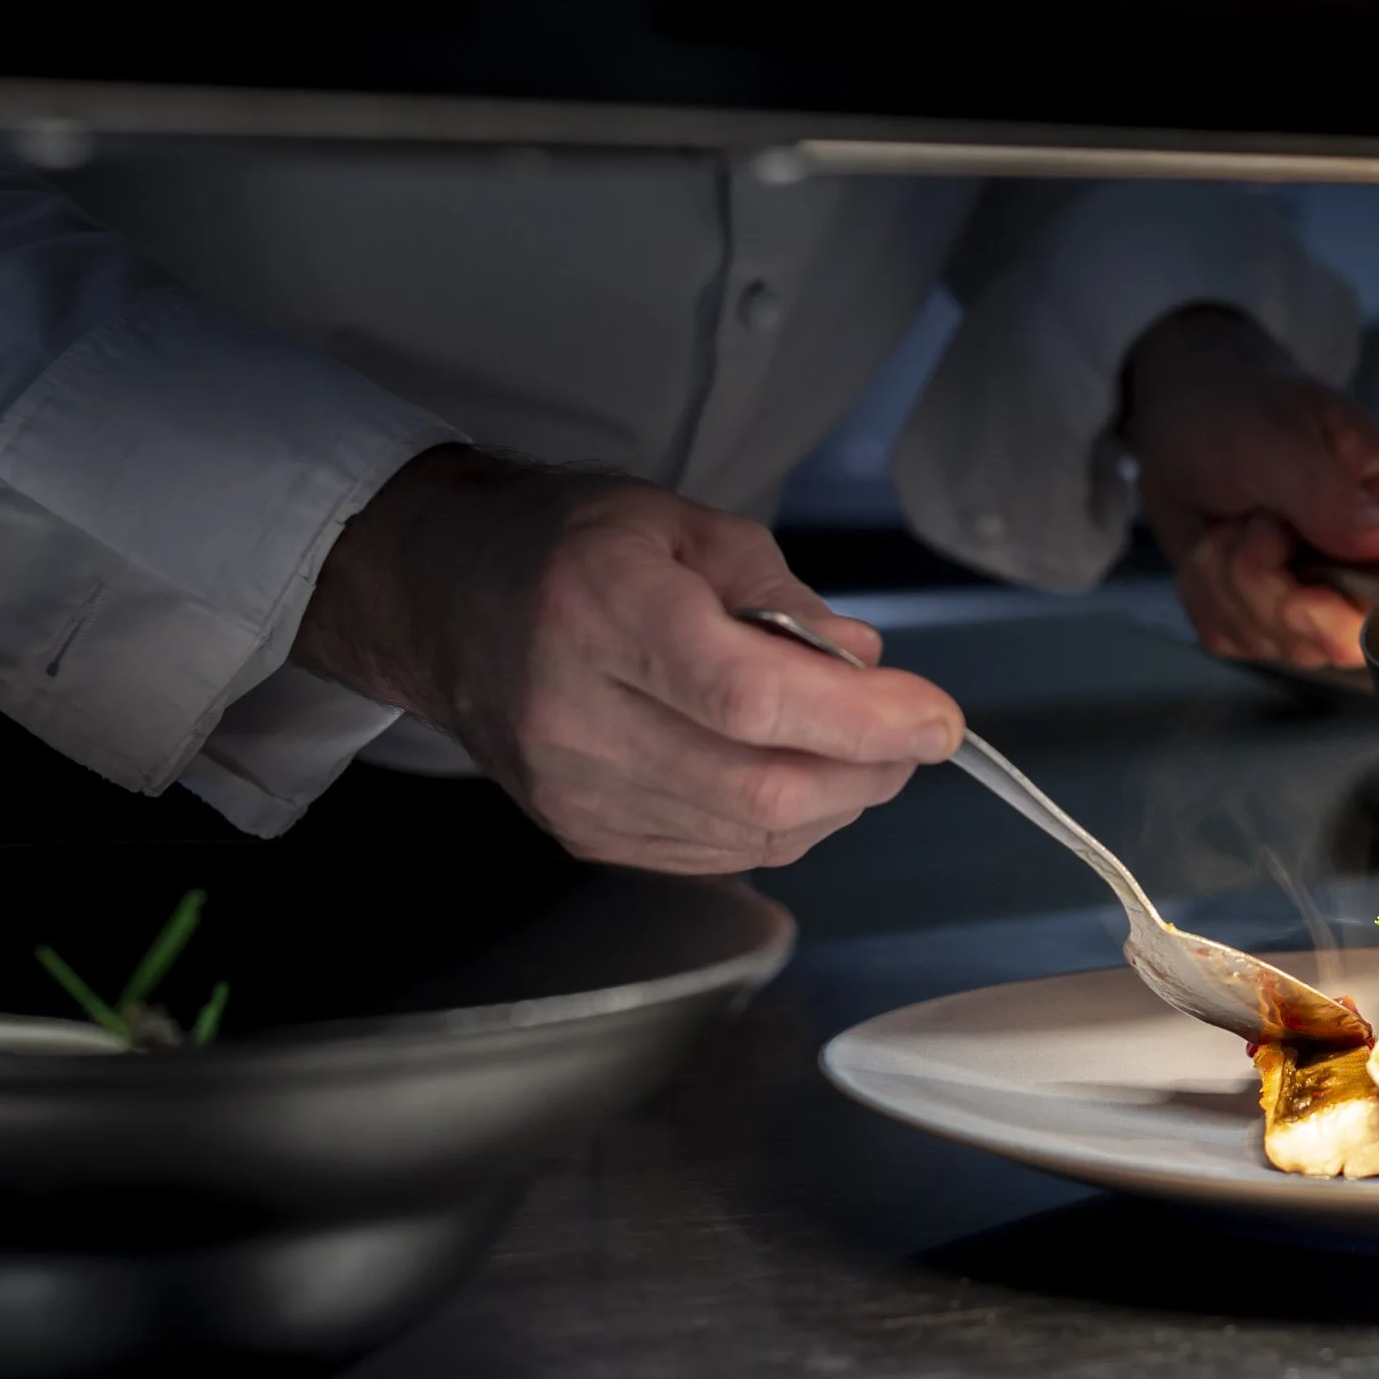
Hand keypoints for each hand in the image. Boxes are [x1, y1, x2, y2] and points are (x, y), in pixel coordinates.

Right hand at [294, 447, 962, 872]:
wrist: (443, 597)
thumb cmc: (568, 547)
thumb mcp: (683, 523)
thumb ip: (783, 595)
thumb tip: (864, 665)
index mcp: (605, 611)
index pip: (753, 699)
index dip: (861, 722)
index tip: (935, 719)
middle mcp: (576, 713)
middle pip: (759, 787)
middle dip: (867, 771)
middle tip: (911, 735)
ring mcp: (573, 788)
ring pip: (747, 835)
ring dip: (834, 802)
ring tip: (855, 748)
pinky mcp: (579, 832)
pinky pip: (715, 855)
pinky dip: (780, 827)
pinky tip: (793, 777)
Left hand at [1118, 307, 1378, 669]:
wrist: (1182, 410)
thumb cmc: (1240, 405)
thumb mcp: (1278, 440)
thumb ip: (1331, 497)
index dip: (1358, 619)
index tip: (1300, 598)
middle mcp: (1372, 564)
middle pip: (1339, 640)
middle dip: (1269, 594)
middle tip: (1246, 529)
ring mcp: (1318, 595)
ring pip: (1276, 641)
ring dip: (1226, 582)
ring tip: (1226, 520)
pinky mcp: (1264, 611)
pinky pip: (1232, 636)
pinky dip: (1204, 591)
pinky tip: (1210, 543)